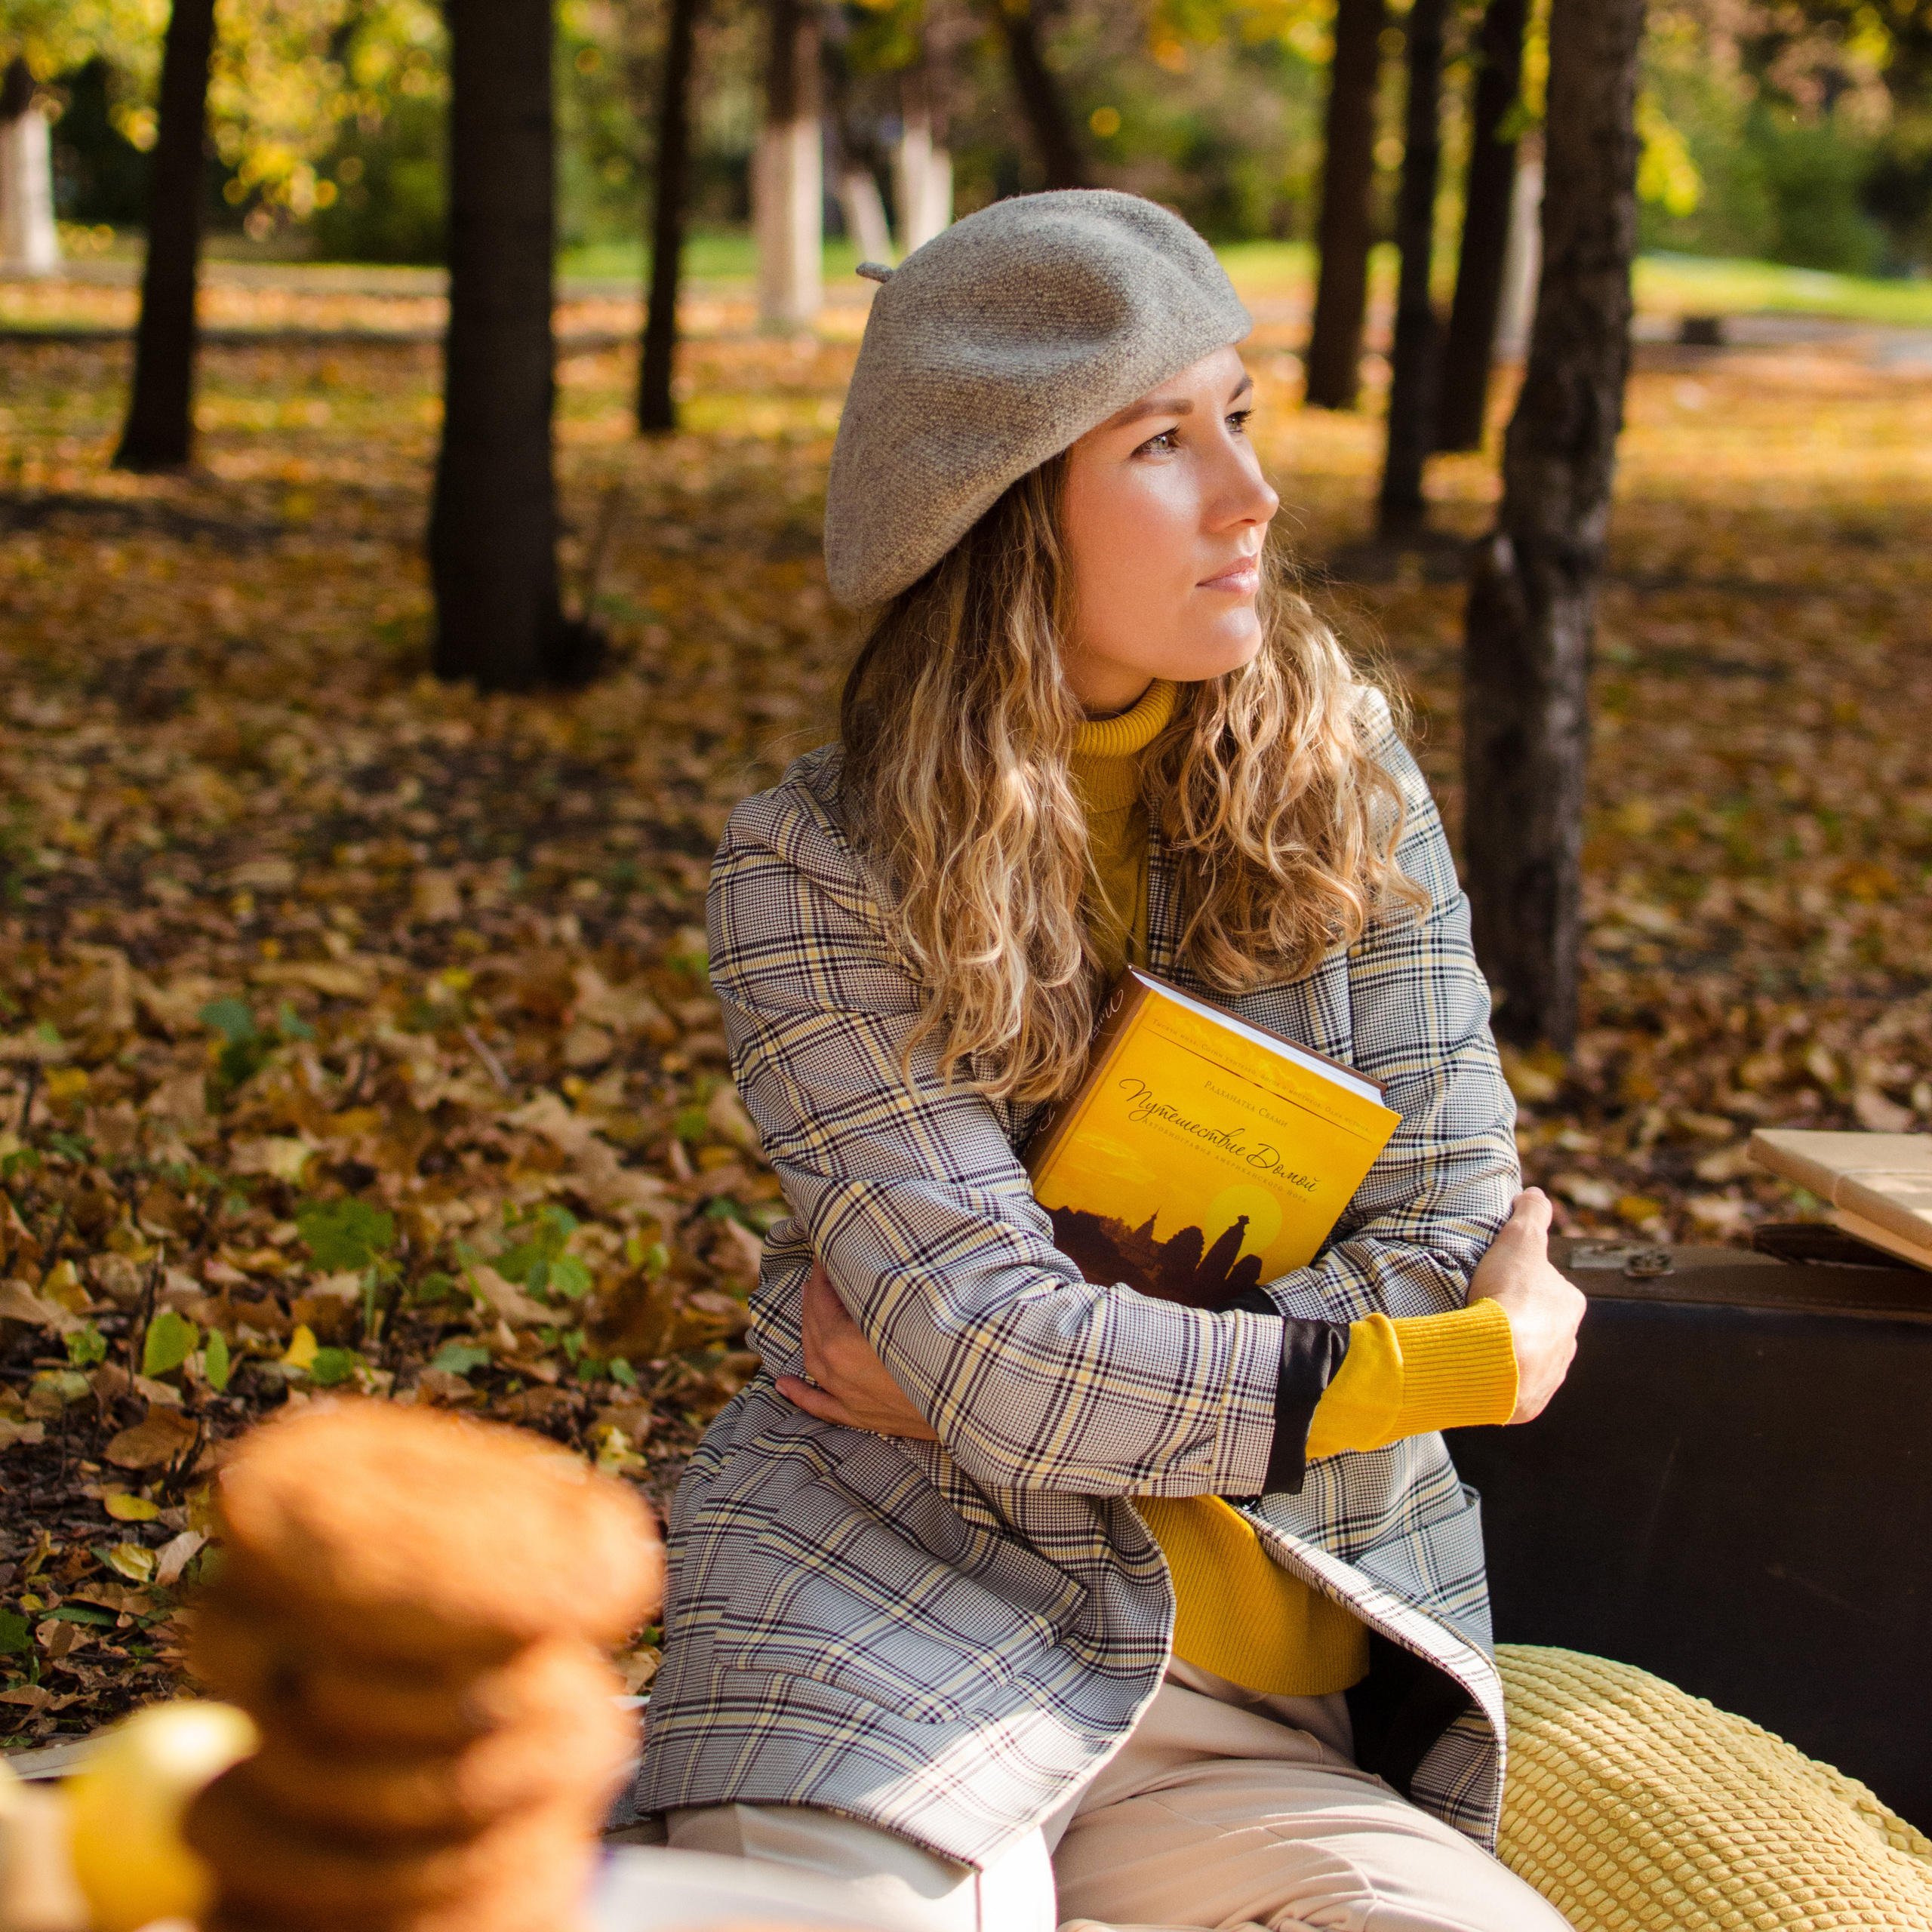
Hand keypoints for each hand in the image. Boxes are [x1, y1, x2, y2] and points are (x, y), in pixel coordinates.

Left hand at [774, 1260, 939, 1439]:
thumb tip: (870, 1261)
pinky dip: (800, 1394)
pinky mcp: (863, 1418)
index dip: (823, 1269)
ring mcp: (848, 1397)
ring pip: (814, 1360)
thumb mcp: (914, 1305)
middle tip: (825, 1270)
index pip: (821, 1296)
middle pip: (814, 1324)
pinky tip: (784, 1385)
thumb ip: (884, 1285)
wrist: (977, 1400)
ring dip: (809, 1331)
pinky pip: (821, 1406)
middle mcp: (836, 1370)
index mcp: (841, 1341)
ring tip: (809, 1307)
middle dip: (816, 1294)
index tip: (827, 1247)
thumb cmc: (950, 1347)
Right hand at [1467, 1189, 1585, 1423]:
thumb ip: (1531, 1214)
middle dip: (1517, 1321)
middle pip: (1541, 1326)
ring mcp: (1550, 1376)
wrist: (1495, 1357)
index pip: (1548, 1289)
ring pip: (1530, 1360)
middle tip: (1483, 1313)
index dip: (1521, 1282)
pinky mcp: (1529, 1404)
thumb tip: (1535, 1194)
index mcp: (1570, 1304)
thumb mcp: (1519, 1240)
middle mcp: (1568, 1343)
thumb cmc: (1510, 1296)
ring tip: (1476, 1342)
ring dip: (1508, 1352)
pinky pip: (1513, 1390)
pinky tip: (1477, 1370)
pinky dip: (1498, 1381)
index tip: (1497, 1283)